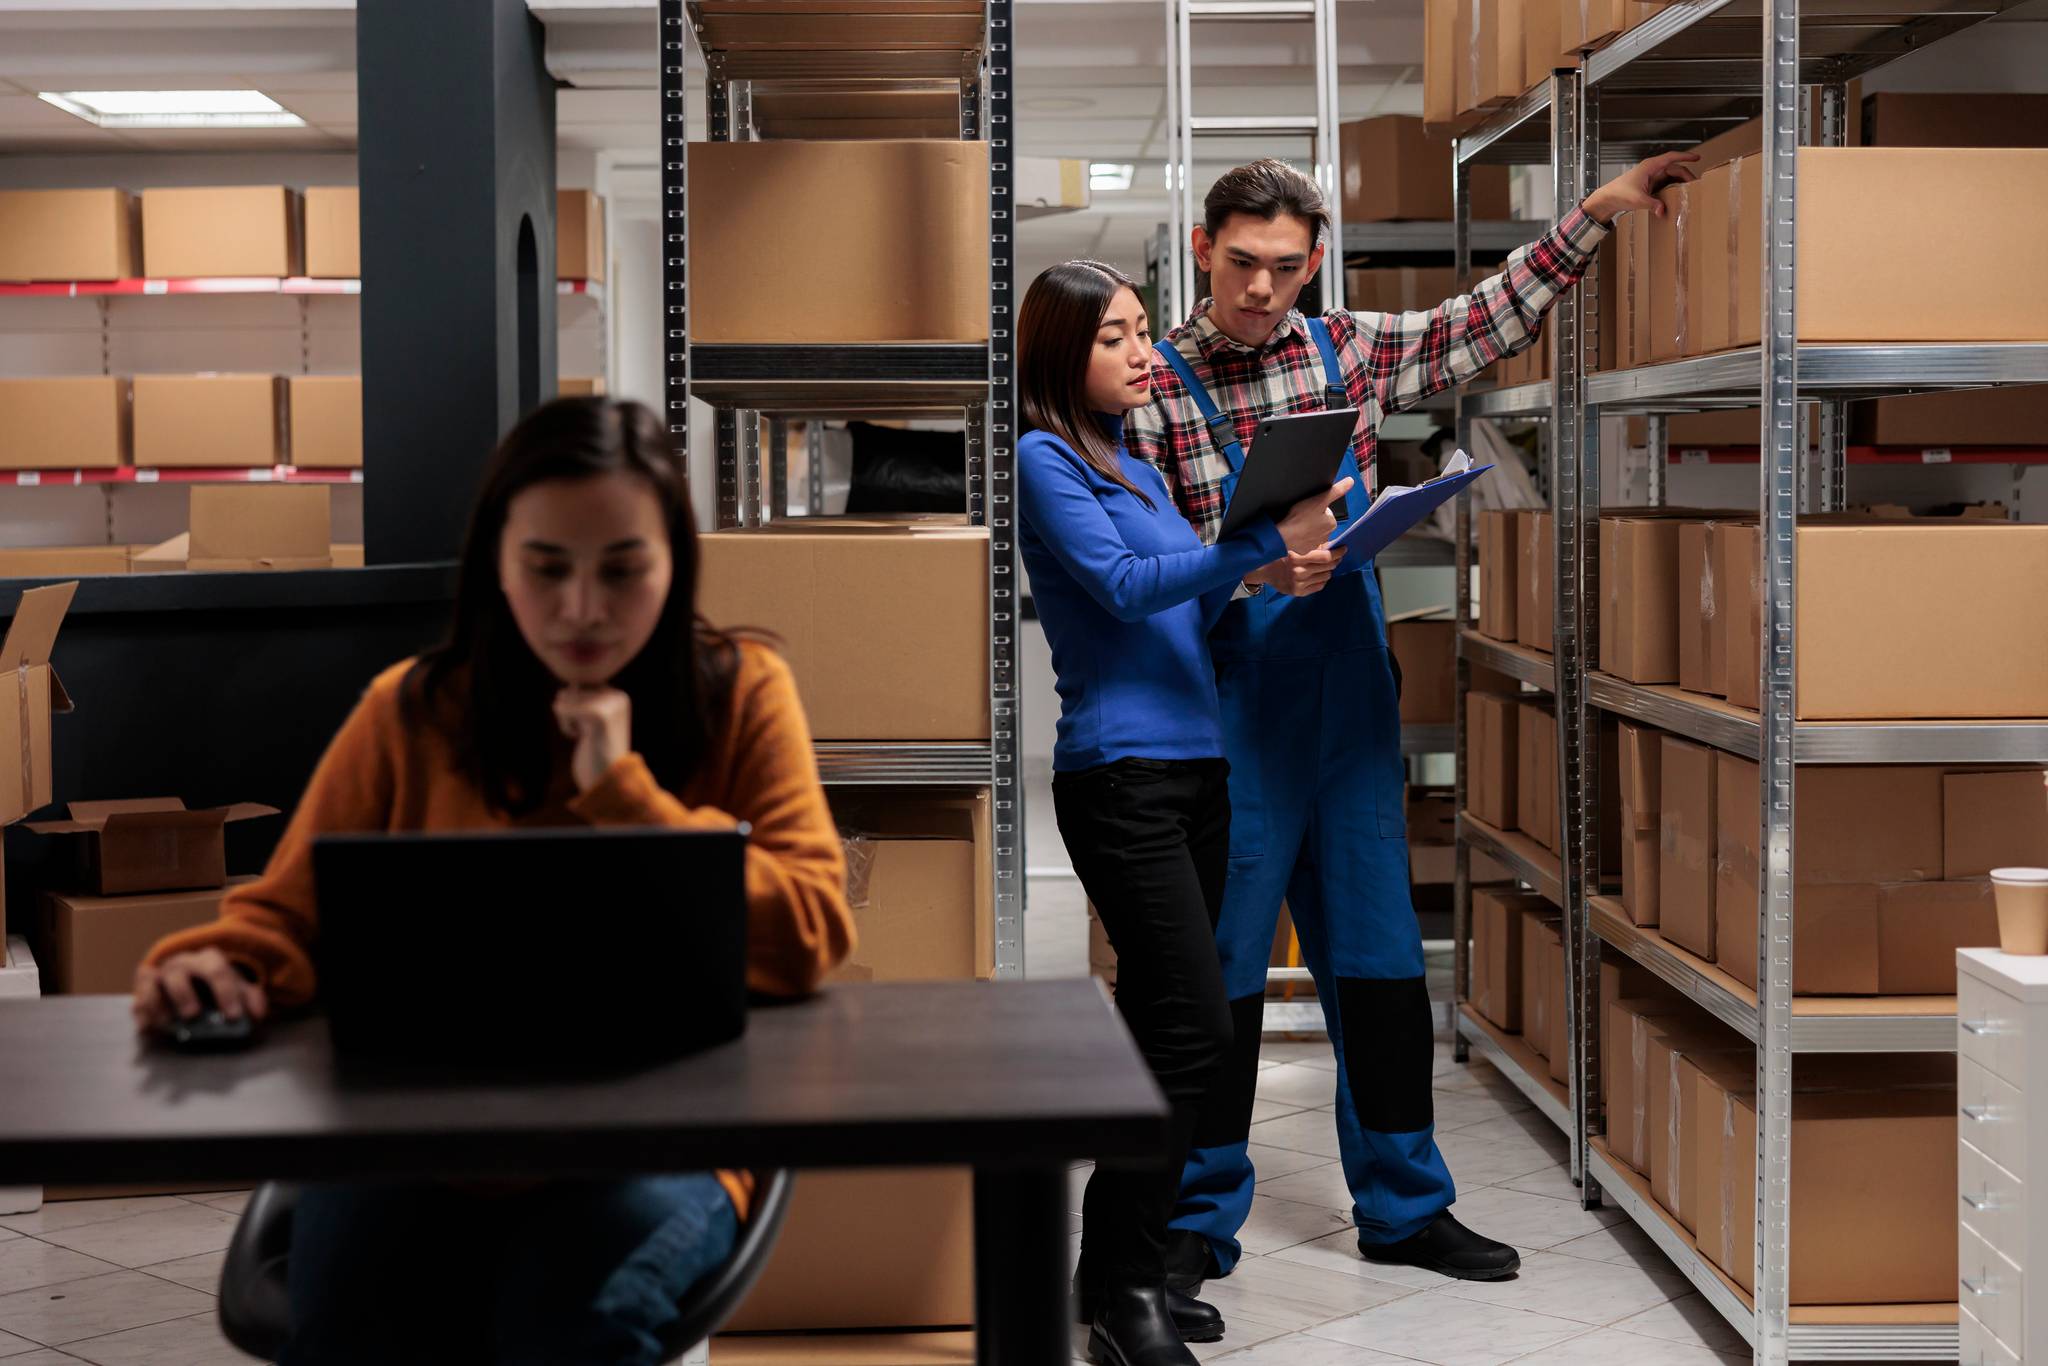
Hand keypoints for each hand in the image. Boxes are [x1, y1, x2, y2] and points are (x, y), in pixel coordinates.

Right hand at [133, 948, 267, 1035]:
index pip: (218, 971)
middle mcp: (182, 963)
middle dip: (184, 994)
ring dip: (156, 1003)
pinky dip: (141, 1012)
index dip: (226, 993)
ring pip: (151, 981)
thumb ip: (251, 999)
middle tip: (192, 1015)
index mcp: (210, 960)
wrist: (195, 978)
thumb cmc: (219, 987)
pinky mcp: (144, 989)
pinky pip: (136, 997)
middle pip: (179, 972)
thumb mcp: (239, 989)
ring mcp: (160, 974)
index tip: (233, 1017)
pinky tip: (148, 1029)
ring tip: (167, 1024)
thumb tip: (256, 1015)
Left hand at [554, 685, 632, 791]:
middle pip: (572, 690)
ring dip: (567, 720)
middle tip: (590, 734)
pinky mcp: (598, 716)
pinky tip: (583, 739)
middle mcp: (618, 697)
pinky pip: (563, 708)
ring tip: (587, 736)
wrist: (606, 780)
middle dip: (571, 713)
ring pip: (567, 698)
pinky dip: (565, 726)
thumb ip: (578, 698)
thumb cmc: (594, 752)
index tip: (592, 728)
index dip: (576, 708)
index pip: (580, 686)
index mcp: (620, 696)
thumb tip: (563, 691)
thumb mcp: (588, 719)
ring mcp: (610, 705)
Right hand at [1250, 546, 1346, 596]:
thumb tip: (1330, 546)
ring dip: (1328, 570)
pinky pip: (1319, 586)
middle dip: (1335, 561)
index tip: (1343, 549)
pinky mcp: (1298, 592)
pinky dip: (1322, 580)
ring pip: (1326, 577)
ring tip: (1325, 566)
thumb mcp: (1293, 547)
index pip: (1325, 557)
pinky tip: (1318, 575)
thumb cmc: (1279, 555)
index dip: (1337, 552)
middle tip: (1337, 557)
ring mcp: (1299, 583)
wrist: (1262, 570)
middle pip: (1328, 567)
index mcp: (1297, 558)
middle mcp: (1298, 572)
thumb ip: (1310, 548)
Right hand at [1276, 477, 1354, 554]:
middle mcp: (1326, 536)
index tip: (1309, 508)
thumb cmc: (1299, 518)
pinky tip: (1294, 532)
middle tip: (1302, 515)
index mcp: (1331, 523)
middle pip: (1320, 521)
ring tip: (1296, 523)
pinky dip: (1300, 536)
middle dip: (1313, 518)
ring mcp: (1314, 544)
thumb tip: (1350, 481)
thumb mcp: (1320, 499)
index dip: (1317, 507)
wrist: (1282, 536)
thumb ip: (1336, 490)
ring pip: (1312, 531)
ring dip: (1306, 527)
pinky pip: (1304, 541)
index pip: (1326, 512)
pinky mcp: (1304, 549)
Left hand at [1583, 151, 1699, 224]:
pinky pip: (1666, 185)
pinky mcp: (1650, 186)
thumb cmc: (1619, 193)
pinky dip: (1673, 189)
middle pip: (1674, 169)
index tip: (1697, 158)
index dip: (1685, 156)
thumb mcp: (1637, 199)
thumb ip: (1652, 204)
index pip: (1671, 157)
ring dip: (1680, 183)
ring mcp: (1652, 177)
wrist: (1607, 199)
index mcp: (1650, 166)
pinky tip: (1678, 196)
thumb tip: (1662, 210)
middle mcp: (1652, 170)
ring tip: (1690, 190)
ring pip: (1671, 177)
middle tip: (1695, 186)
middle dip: (1686, 176)